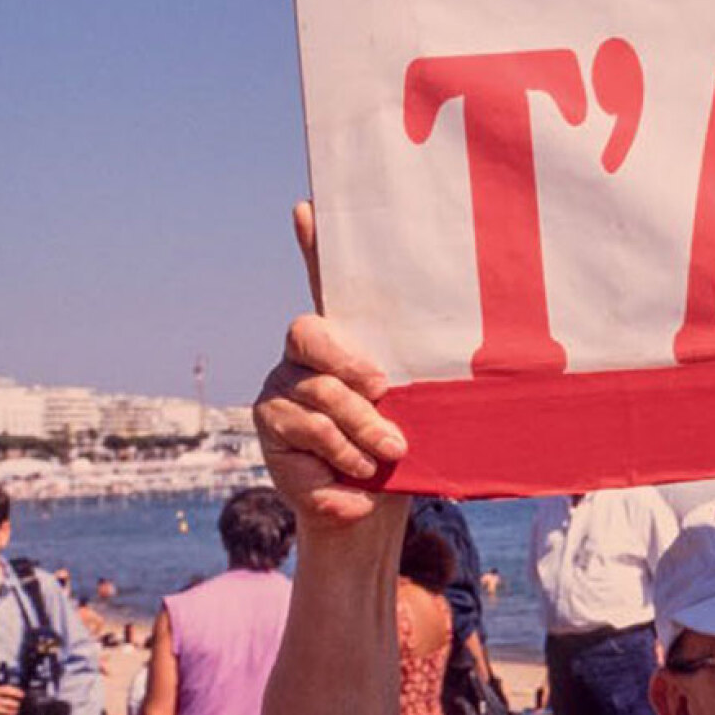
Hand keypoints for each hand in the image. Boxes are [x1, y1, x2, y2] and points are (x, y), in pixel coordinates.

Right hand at [0, 685, 22, 714]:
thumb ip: (0, 692)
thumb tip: (17, 694)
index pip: (6, 689)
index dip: (16, 692)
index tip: (23, 695)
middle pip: (9, 702)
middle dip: (15, 704)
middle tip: (18, 706)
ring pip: (6, 711)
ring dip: (13, 712)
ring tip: (15, 712)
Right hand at [252, 200, 408, 529]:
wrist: (373, 506)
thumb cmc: (401, 441)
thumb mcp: (418, 403)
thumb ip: (417, 366)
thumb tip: (443, 309)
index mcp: (338, 340)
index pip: (321, 282)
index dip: (312, 245)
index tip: (307, 208)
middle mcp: (298, 360)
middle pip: (322, 361)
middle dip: (361, 399)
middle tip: (393, 429)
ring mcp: (277, 400)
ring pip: (319, 412)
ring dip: (358, 445)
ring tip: (383, 462)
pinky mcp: (271, 444)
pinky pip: (304, 462)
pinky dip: (339, 489)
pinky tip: (356, 497)